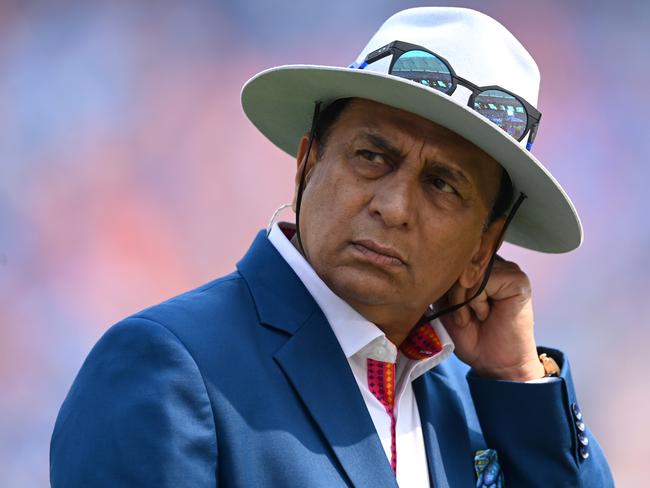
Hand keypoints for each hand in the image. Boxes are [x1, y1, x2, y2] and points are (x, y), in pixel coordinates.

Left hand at [439, 256, 544, 381]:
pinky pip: (483, 280)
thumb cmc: (471, 335)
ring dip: (462, 300)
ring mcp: (506, 269)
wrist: (493, 362)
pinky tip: (485, 314)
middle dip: (451, 292)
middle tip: (461, 317)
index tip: (447, 306)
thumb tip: (433, 264)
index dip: (442, 282)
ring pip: (468, 271)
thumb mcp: (445, 303)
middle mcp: (492, 263)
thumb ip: (442, 281)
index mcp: (476, 266)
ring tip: (472, 317)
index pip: (450, 257)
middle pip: (458, 261)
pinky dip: (476, 301)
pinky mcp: (517, 279)